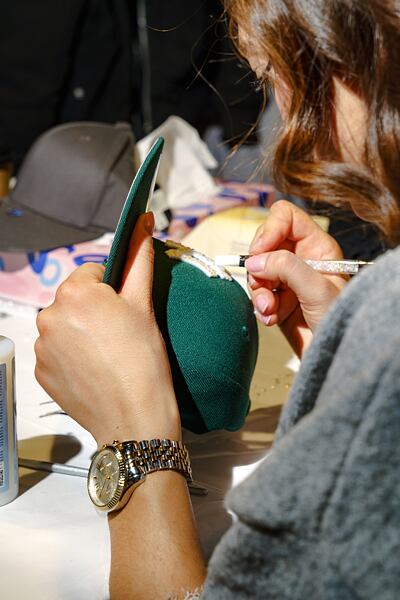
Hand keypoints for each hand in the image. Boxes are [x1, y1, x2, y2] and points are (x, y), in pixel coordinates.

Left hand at [35, 213, 180, 445]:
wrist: (135, 417)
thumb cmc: (142, 362)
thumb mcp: (143, 304)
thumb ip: (139, 259)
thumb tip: (141, 223)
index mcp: (74, 292)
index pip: (92, 273)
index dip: (112, 289)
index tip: (125, 310)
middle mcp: (49, 315)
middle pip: (75, 299)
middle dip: (95, 310)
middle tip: (120, 334)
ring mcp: (41, 346)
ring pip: (65, 325)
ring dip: (82, 332)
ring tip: (108, 354)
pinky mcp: (40, 371)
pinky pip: (56, 352)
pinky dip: (72, 356)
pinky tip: (95, 369)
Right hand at [246, 201, 346, 355]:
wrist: (335, 356)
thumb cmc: (339, 321)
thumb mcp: (316, 289)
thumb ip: (287, 268)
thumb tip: (255, 261)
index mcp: (317, 246)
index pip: (285, 217)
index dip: (269, 229)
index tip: (259, 251)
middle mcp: (301, 258)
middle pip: (265, 243)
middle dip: (259, 265)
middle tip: (264, 284)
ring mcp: (288, 280)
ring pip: (257, 270)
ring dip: (258, 292)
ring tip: (269, 310)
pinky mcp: (277, 300)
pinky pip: (257, 293)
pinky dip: (260, 306)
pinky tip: (271, 319)